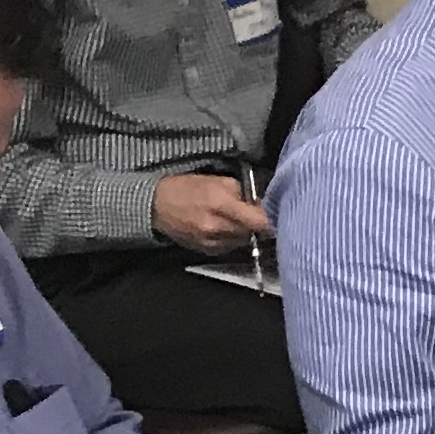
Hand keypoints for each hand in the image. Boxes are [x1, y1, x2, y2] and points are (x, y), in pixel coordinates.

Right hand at [152, 171, 273, 253]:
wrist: (156, 206)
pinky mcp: (207, 252)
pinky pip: (231, 248)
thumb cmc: (188, 188)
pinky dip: (233, 239)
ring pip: (244, 241)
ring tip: (237, 220)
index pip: (260, 221)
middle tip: (256, 214)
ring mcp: (212, 242)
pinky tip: (225, 228)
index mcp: (222, 205)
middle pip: (254, 233)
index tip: (278, 214)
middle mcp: (218, 227)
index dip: (272, 219)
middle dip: (258, 224)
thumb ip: (244, 192)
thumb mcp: (218, 181)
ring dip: (246, 232)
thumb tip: (263, 203)